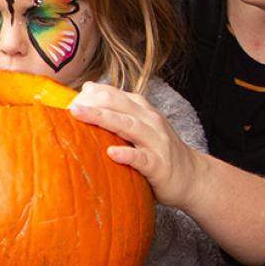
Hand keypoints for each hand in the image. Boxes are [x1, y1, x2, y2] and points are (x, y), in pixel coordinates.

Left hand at [68, 81, 198, 208]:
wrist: (193, 176)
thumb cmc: (159, 151)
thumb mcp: (140, 127)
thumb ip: (118, 110)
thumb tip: (88, 88)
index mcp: (143, 111)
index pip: (117, 95)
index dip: (94, 94)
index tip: (71, 98)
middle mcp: (150, 122)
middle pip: (120, 106)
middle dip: (94, 102)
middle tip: (70, 106)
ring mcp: (156, 142)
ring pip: (129, 126)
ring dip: (103, 119)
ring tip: (80, 115)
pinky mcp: (160, 165)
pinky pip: (142, 158)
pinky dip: (127, 154)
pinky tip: (111, 153)